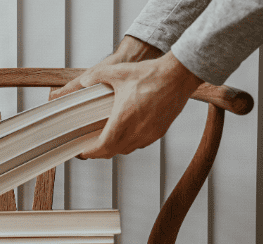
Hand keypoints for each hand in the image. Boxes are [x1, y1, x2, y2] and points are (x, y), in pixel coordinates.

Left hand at [49, 36, 202, 158]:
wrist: (178, 76)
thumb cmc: (152, 74)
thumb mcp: (118, 71)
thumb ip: (96, 76)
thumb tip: (84, 82)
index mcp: (123, 119)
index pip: (103, 146)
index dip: (91, 152)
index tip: (83, 152)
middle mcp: (137, 131)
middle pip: (113, 152)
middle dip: (99, 153)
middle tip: (90, 149)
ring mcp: (149, 133)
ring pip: (127, 150)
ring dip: (114, 149)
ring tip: (105, 143)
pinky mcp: (159, 132)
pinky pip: (140, 144)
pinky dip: (129, 143)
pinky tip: (126, 134)